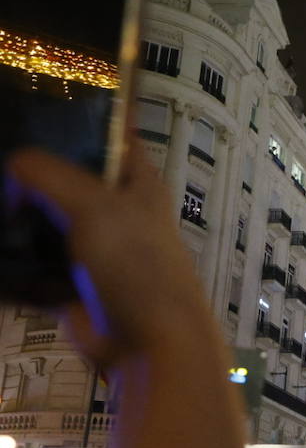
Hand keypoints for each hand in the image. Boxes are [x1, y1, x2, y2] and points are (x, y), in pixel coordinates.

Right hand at [5, 148, 255, 447]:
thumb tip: (13, 162)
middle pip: (67, 179)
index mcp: (139, 184)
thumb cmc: (135, 264)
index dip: (78, 118)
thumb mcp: (94, 205)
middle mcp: (118, 212)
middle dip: (29, 172)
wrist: (150, 343)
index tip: (32, 104)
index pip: (111, 136)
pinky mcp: (74, 286)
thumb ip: (50, 174)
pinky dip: (12, 262)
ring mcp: (96, 250)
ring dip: (15, 217)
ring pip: (45, 222)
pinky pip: (34, 267)